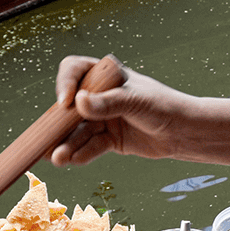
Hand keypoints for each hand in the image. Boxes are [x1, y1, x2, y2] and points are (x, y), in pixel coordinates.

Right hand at [50, 55, 174, 164]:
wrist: (184, 132)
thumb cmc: (164, 106)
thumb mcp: (136, 101)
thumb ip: (108, 103)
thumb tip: (79, 102)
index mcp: (106, 76)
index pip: (75, 70)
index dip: (65, 83)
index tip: (66, 102)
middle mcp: (100, 95)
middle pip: (70, 106)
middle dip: (58, 124)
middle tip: (46, 137)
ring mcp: (102, 118)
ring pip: (78, 131)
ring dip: (66, 144)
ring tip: (58, 158)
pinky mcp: (108, 139)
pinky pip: (90, 147)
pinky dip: (82, 154)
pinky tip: (73, 160)